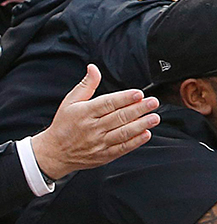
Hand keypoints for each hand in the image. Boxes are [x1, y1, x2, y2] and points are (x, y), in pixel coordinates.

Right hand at [29, 65, 159, 180]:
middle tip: (153, 103)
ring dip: (141, 125)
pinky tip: (146, 134)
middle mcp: (92, 128)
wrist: (54, 153)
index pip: (107, 103)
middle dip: (138, 109)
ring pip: (123, 133)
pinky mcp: (104, 155)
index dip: (124, 98)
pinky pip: (122, 148)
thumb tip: (93, 68)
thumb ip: (86, 85)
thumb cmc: (64, 125)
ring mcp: (99, 143)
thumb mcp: (70, 102)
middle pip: (119, 117)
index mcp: (84, 113)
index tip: (139, 93)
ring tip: (154, 118)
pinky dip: (135, 142)